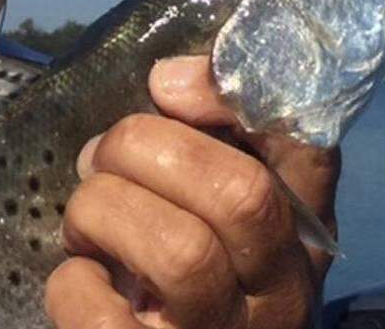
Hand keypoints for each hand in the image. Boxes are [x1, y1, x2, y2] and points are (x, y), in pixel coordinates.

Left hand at [45, 55, 340, 328]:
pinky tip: (81, 278)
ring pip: (181, 252)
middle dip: (144, 149)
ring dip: (104, 212)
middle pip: (240, 194)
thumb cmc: (179, 279)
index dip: (235, 98)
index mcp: (298, 241)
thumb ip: (204, 139)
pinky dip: (74, 285)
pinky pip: (106, 319)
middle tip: (100, 159)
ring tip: (85, 222)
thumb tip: (169, 79)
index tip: (164, 83)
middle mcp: (279, 298)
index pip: (310, 148)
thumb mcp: (212, 211)